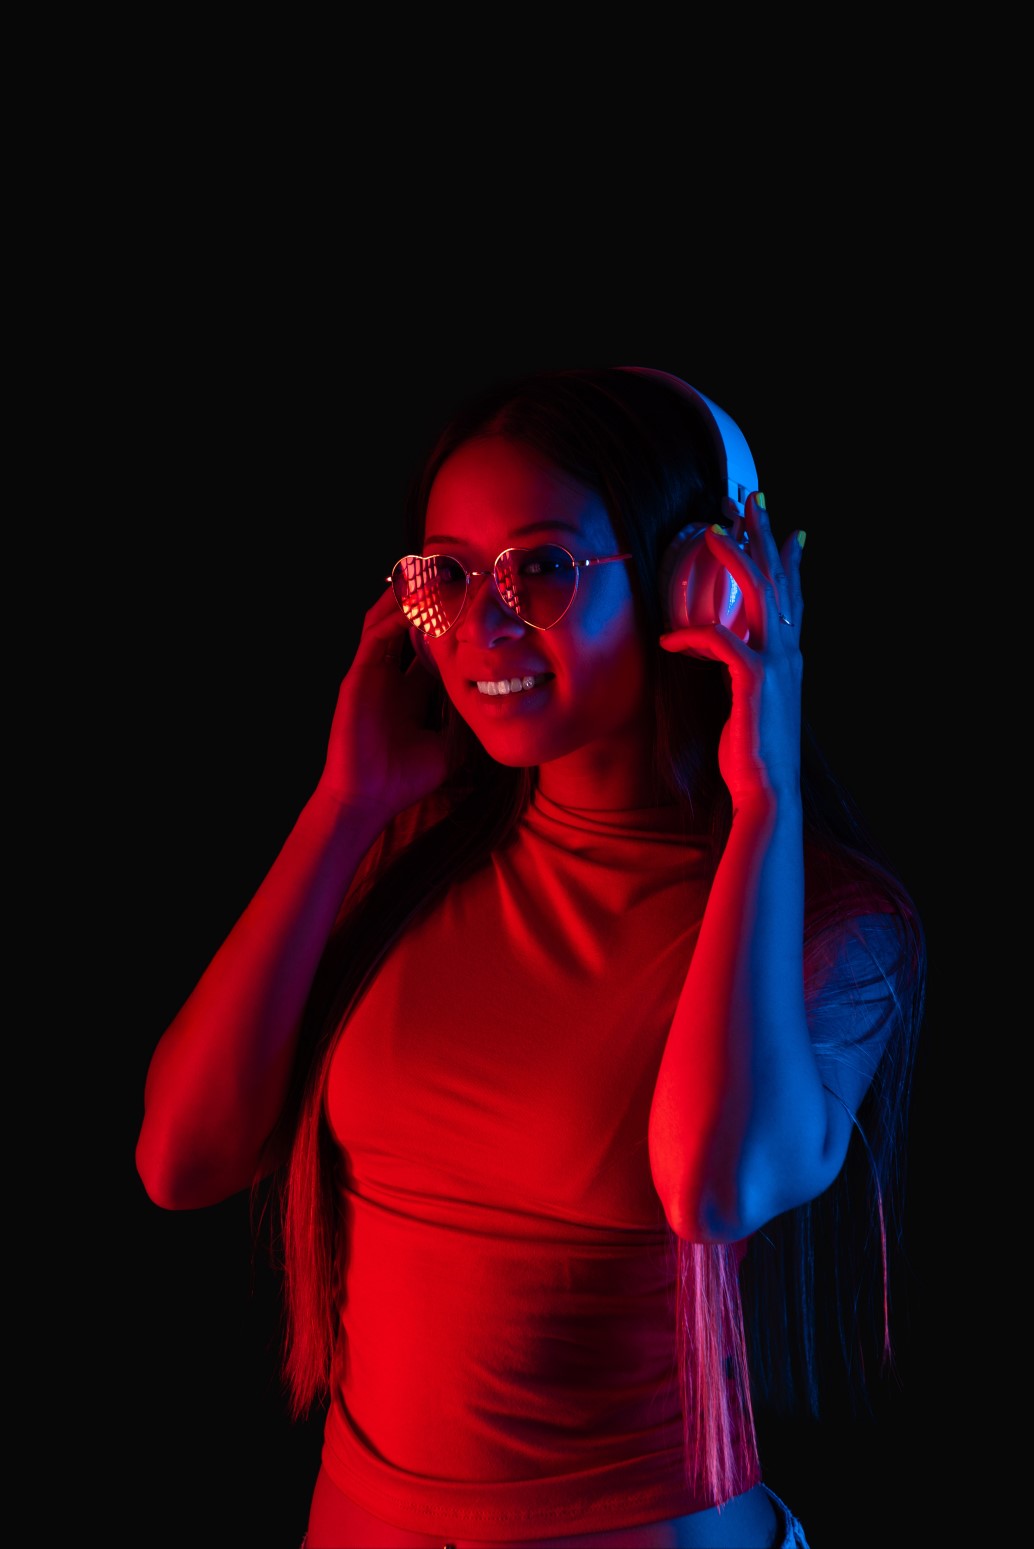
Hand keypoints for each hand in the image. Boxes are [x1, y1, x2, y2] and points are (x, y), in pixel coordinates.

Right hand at [318, 585, 457, 824]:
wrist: (370, 798)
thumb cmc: (406, 777)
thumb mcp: (450, 745)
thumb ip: (467, 723)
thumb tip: (500, 714)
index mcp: (409, 688)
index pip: (430, 644)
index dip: (451, 625)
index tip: (477, 606)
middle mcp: (389, 673)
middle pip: (407, 622)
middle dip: (430, 598)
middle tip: (458, 574)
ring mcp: (371, 671)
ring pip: (387, 619)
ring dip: (410, 597)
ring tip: (435, 574)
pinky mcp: (358, 675)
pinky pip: (376, 635)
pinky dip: (394, 616)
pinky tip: (417, 602)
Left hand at [658, 493, 803, 805]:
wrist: (768, 789)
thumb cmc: (754, 750)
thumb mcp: (750, 700)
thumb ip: (743, 669)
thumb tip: (724, 649)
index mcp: (791, 656)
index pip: (793, 595)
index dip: (788, 558)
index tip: (785, 525)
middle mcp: (790, 652)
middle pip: (777, 579)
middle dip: (762, 535)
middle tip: (749, 498)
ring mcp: (777, 663)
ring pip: (758, 595)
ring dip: (735, 556)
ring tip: (713, 527)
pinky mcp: (755, 680)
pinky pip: (719, 641)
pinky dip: (692, 633)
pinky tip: (668, 636)